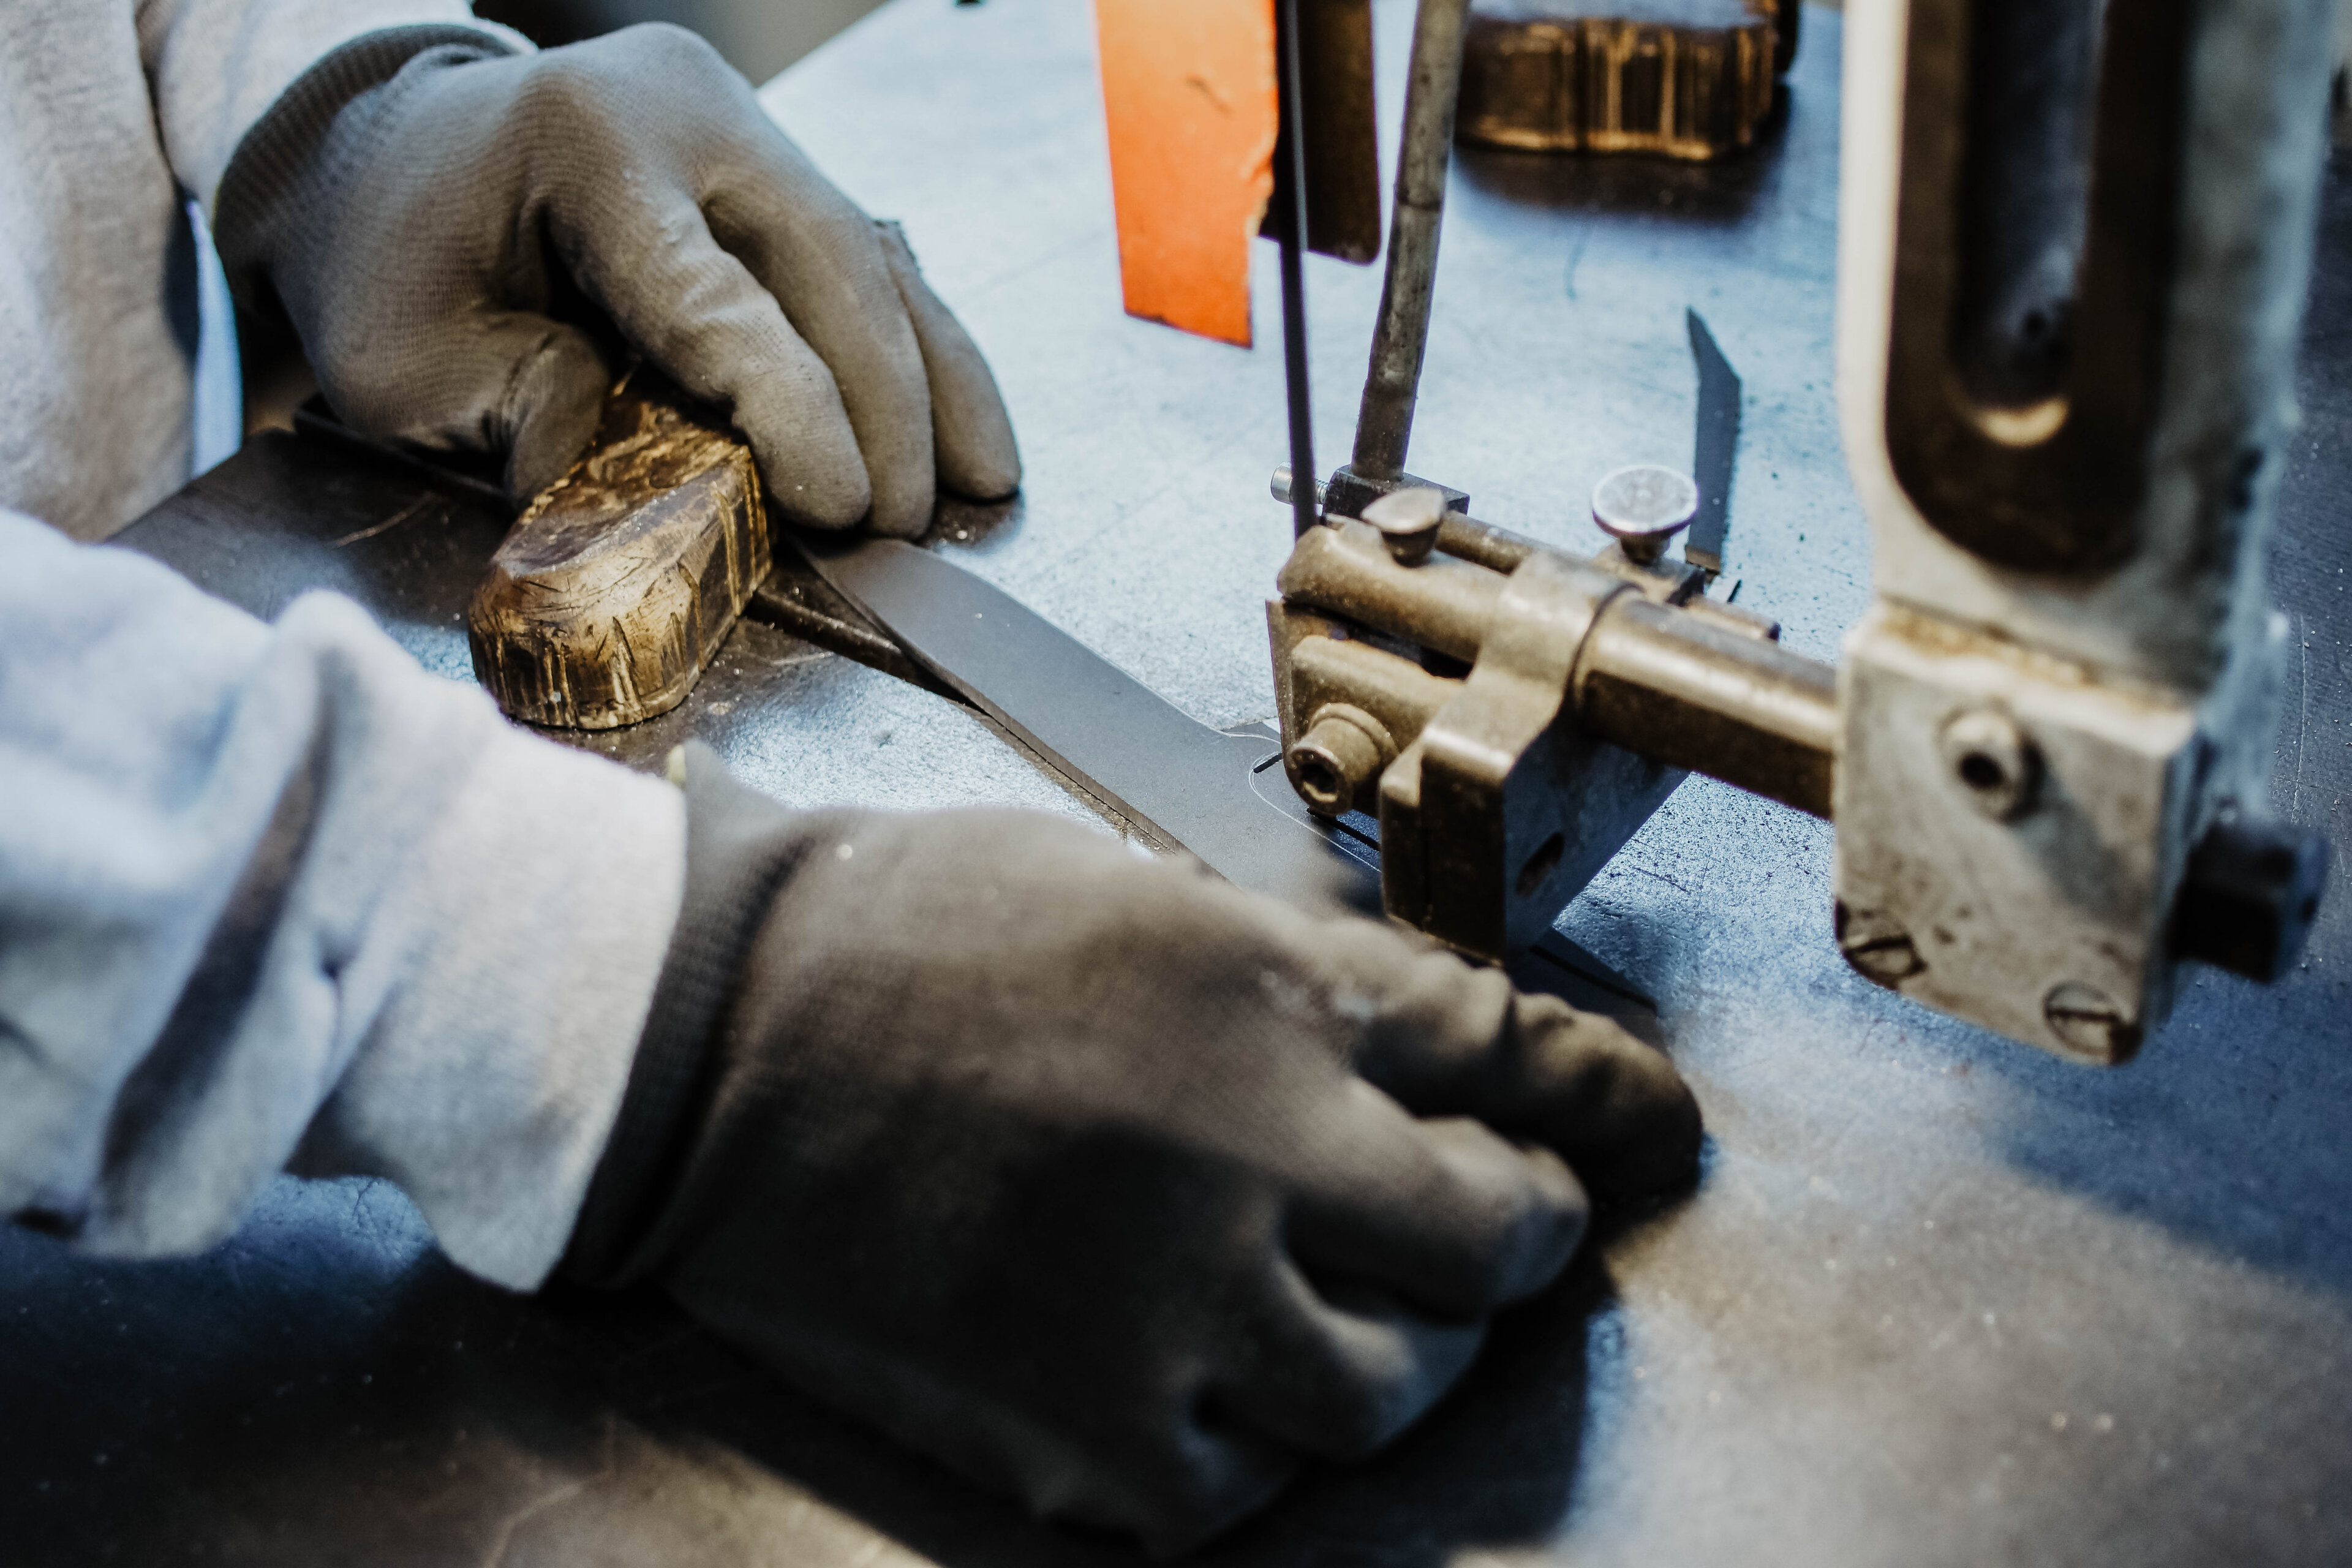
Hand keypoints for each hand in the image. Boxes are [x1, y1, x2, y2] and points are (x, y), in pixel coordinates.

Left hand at [215, 25, 1017, 532]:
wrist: (390, 157)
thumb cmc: (391, 253)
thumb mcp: (400, 359)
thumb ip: (514, 416)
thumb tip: (626, 491)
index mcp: (590, 141)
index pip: (720, 294)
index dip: (795, 411)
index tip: (840, 508)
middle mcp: (689, 114)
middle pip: (833, 263)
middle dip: (887, 404)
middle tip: (903, 521)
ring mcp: (743, 131)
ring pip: (876, 257)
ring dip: (936, 379)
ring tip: (982, 481)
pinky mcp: (771, 170)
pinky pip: (872, 260)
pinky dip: (922, 349)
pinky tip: (966, 427)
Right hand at [563, 747, 1700, 1553]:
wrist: (697, 1040)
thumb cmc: (902, 932)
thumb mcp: (1127, 891)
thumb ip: (1285, 976)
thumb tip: (1412, 1048)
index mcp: (1263, 985)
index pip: (1511, 1049)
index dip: (1605, 1100)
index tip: (1654, 1131)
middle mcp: (1249, 1144)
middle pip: (1495, 1238)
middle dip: (1514, 1231)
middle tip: (1482, 1226)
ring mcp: (1172, 1305)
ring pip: (1396, 1390)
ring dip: (1399, 1353)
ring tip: (1342, 1316)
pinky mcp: (1084, 1434)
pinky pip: (1245, 1486)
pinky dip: (1250, 1441)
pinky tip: (1201, 1381)